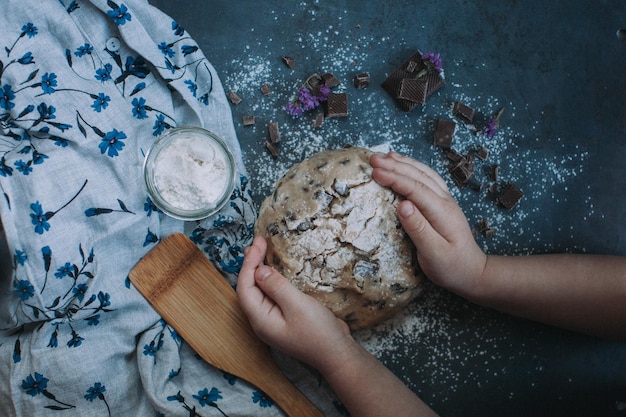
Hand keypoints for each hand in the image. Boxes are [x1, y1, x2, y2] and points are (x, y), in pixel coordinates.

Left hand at [237, 236, 356, 375]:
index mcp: (260, 320)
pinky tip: (275, 270)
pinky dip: (271, 279)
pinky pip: (271, 295)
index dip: (248, 264)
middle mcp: (262, 320)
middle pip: (249, 289)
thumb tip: (259, 270)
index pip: (245, 288)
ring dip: (260, 270)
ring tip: (262, 250)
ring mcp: (273, 320)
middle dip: (252, 264)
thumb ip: (276, 286)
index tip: (257, 244)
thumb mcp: (297, 305)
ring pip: (260, 291)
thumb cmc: (318, 332)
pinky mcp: (284, 318)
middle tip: (259, 242)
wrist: (337, 354)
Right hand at [370, 152, 486, 295]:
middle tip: (373, 159)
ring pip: (425, 174)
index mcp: (442, 213)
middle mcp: (446, 202)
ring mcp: (446, 201)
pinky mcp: (443, 204)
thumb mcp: (433, 254)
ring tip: (385, 156)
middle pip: (419, 177)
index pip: (415, 189)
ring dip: (404, 163)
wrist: (473, 273)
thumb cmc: (451, 267)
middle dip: (395, 166)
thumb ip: (418, 229)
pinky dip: (414, 169)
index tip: (375, 172)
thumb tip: (402, 205)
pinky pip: (428, 179)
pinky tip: (405, 165)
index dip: (395, 179)